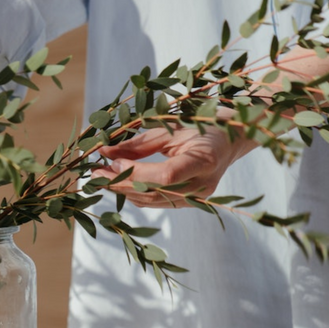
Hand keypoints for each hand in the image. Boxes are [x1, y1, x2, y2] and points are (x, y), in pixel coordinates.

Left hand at [92, 122, 257, 207]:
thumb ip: (139, 143)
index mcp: (205, 160)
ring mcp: (198, 198)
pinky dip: (134, 194)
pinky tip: (118, 182)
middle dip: (120, 183)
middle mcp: (203, 185)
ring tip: (101, 176)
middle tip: (95, 172)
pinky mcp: (190, 203)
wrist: (233, 137)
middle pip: (155, 193)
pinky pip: (157, 203)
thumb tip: (104, 152)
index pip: (166, 176)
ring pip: (152, 202)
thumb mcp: (172, 127)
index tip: (111, 162)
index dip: (135, 173)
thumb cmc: (204, 124)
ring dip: (122, 190)